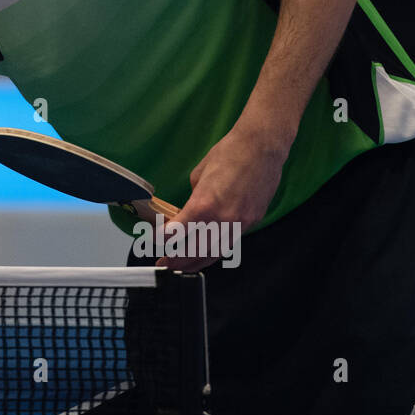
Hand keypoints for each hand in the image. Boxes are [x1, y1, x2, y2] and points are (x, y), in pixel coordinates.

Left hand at [155, 125, 288, 270]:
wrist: (261, 147)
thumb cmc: (229, 153)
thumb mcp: (199, 175)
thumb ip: (192, 199)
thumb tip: (187, 213)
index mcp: (203, 204)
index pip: (177, 232)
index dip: (162, 239)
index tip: (153, 241)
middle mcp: (222, 218)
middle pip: (194, 250)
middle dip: (177, 260)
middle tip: (163, 263)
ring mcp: (239, 222)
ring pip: (214, 253)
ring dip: (196, 262)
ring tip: (181, 267)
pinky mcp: (251, 221)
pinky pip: (230, 243)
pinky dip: (215, 252)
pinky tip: (205, 256)